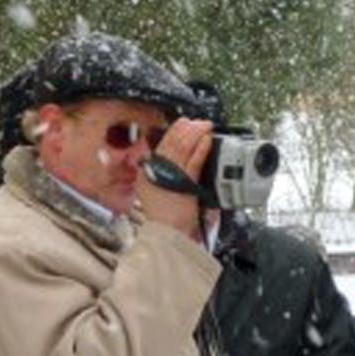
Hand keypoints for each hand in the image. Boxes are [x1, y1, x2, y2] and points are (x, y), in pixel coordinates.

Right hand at [136, 118, 211, 238]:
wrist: (166, 233)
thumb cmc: (163, 219)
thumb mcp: (153, 194)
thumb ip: (159, 176)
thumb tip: (168, 161)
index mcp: (146, 173)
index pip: (161, 145)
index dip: (174, 131)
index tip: (183, 124)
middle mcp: (156, 170)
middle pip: (173, 142)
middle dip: (187, 128)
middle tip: (197, 122)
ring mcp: (170, 174)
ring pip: (184, 146)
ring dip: (196, 133)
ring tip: (205, 126)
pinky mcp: (185, 181)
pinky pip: (194, 159)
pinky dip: (202, 147)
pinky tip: (207, 139)